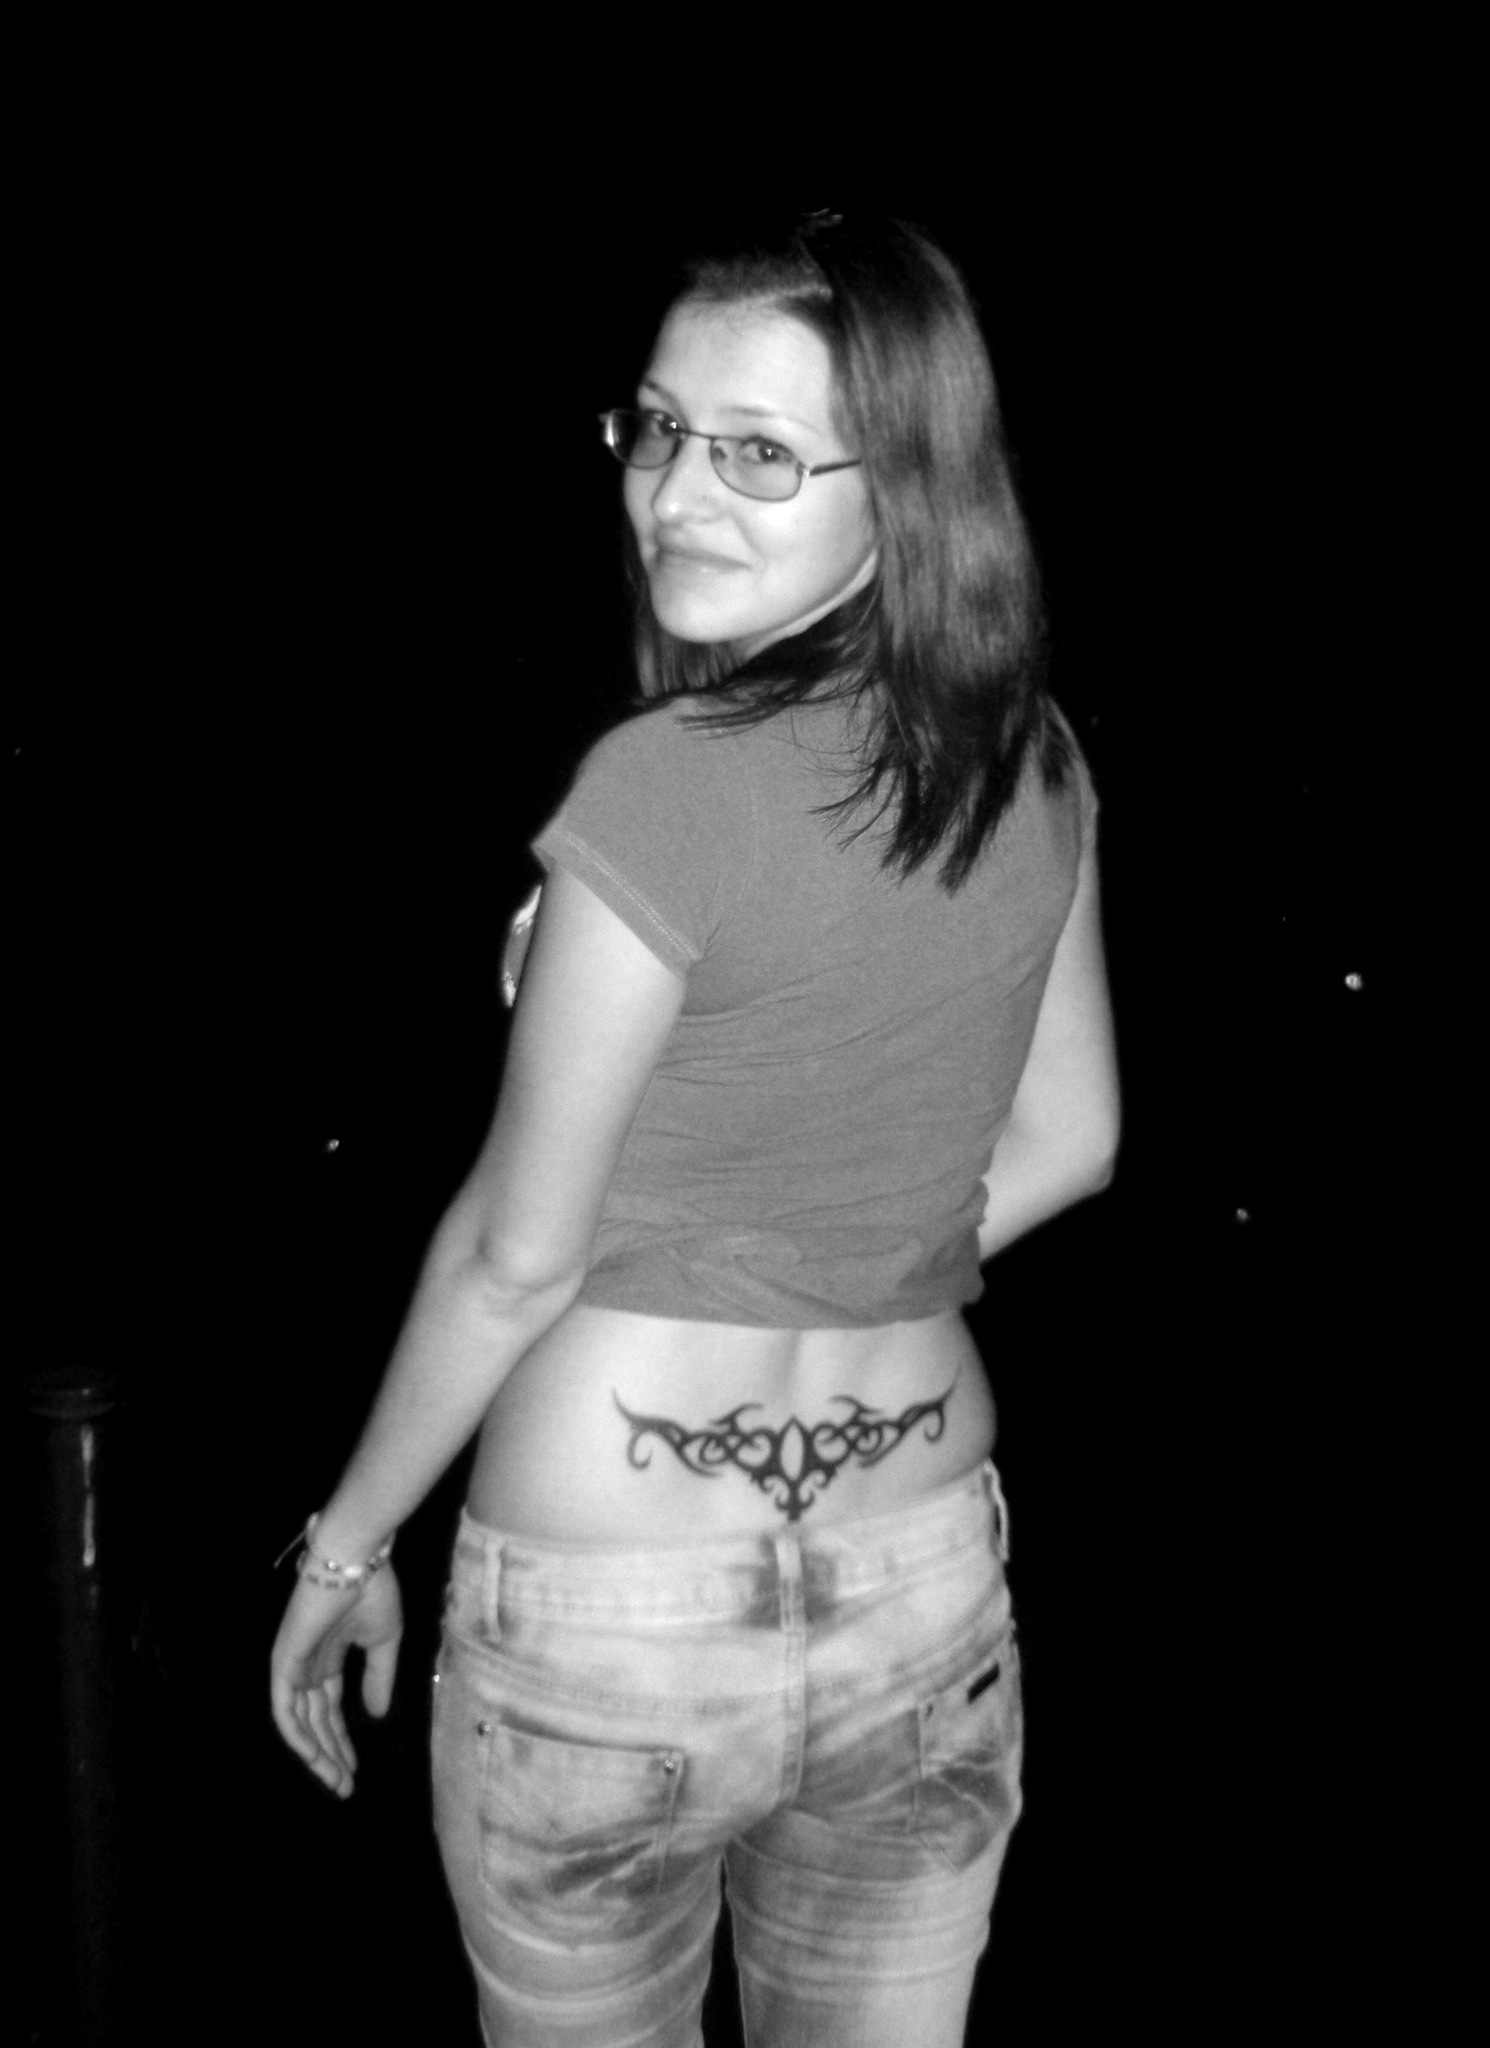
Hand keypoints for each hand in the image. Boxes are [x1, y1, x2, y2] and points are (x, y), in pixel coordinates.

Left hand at [270, 1565, 403, 1797]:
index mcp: (330, 1658)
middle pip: (315, 1722)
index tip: (356, 1770)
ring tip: (336, 1781)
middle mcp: (308, 1666)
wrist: (356, 1562)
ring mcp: (293, 1665)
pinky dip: (297, 1735)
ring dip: (316, 1754)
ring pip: (299, 1722)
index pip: (329, 1709)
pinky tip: (314, 1757)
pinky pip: (284, 1708)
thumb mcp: (384, 1642)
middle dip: (330, 1755)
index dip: (341, 1740)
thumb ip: (378, 1679)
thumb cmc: (373, 1592)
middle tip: (345, 1787)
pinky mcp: (283, 1662)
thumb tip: (377, 1716)